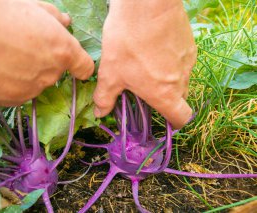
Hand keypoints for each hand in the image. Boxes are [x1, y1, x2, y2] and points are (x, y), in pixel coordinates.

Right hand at [0, 0, 93, 105]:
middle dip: (45, 61)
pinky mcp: (11, 102)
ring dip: (26, 72)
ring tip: (0, 56)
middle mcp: (50, 74)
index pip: (85, 67)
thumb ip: (51, 16)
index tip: (74, 63)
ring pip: (36, 82)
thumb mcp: (25, 5)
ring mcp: (31, 90)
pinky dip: (10, 84)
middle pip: (56, 71)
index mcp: (61, 49)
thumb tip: (65, 23)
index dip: (80, 64)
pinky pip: (18, 92)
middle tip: (20, 46)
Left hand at [93, 0, 196, 128]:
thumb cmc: (126, 42)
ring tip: (145, 65)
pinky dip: (170, 61)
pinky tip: (152, 49)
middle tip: (144, 89)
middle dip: (165, 98)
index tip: (164, 119)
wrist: (146, 3)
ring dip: (167, 78)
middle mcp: (181, 79)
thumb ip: (105, 97)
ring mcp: (188, 59)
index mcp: (164, 93)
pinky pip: (181, 60)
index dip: (175, 122)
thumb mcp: (110, 73)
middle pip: (179, 98)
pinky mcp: (189, 42)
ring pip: (180, 78)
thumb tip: (100, 113)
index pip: (182, 118)